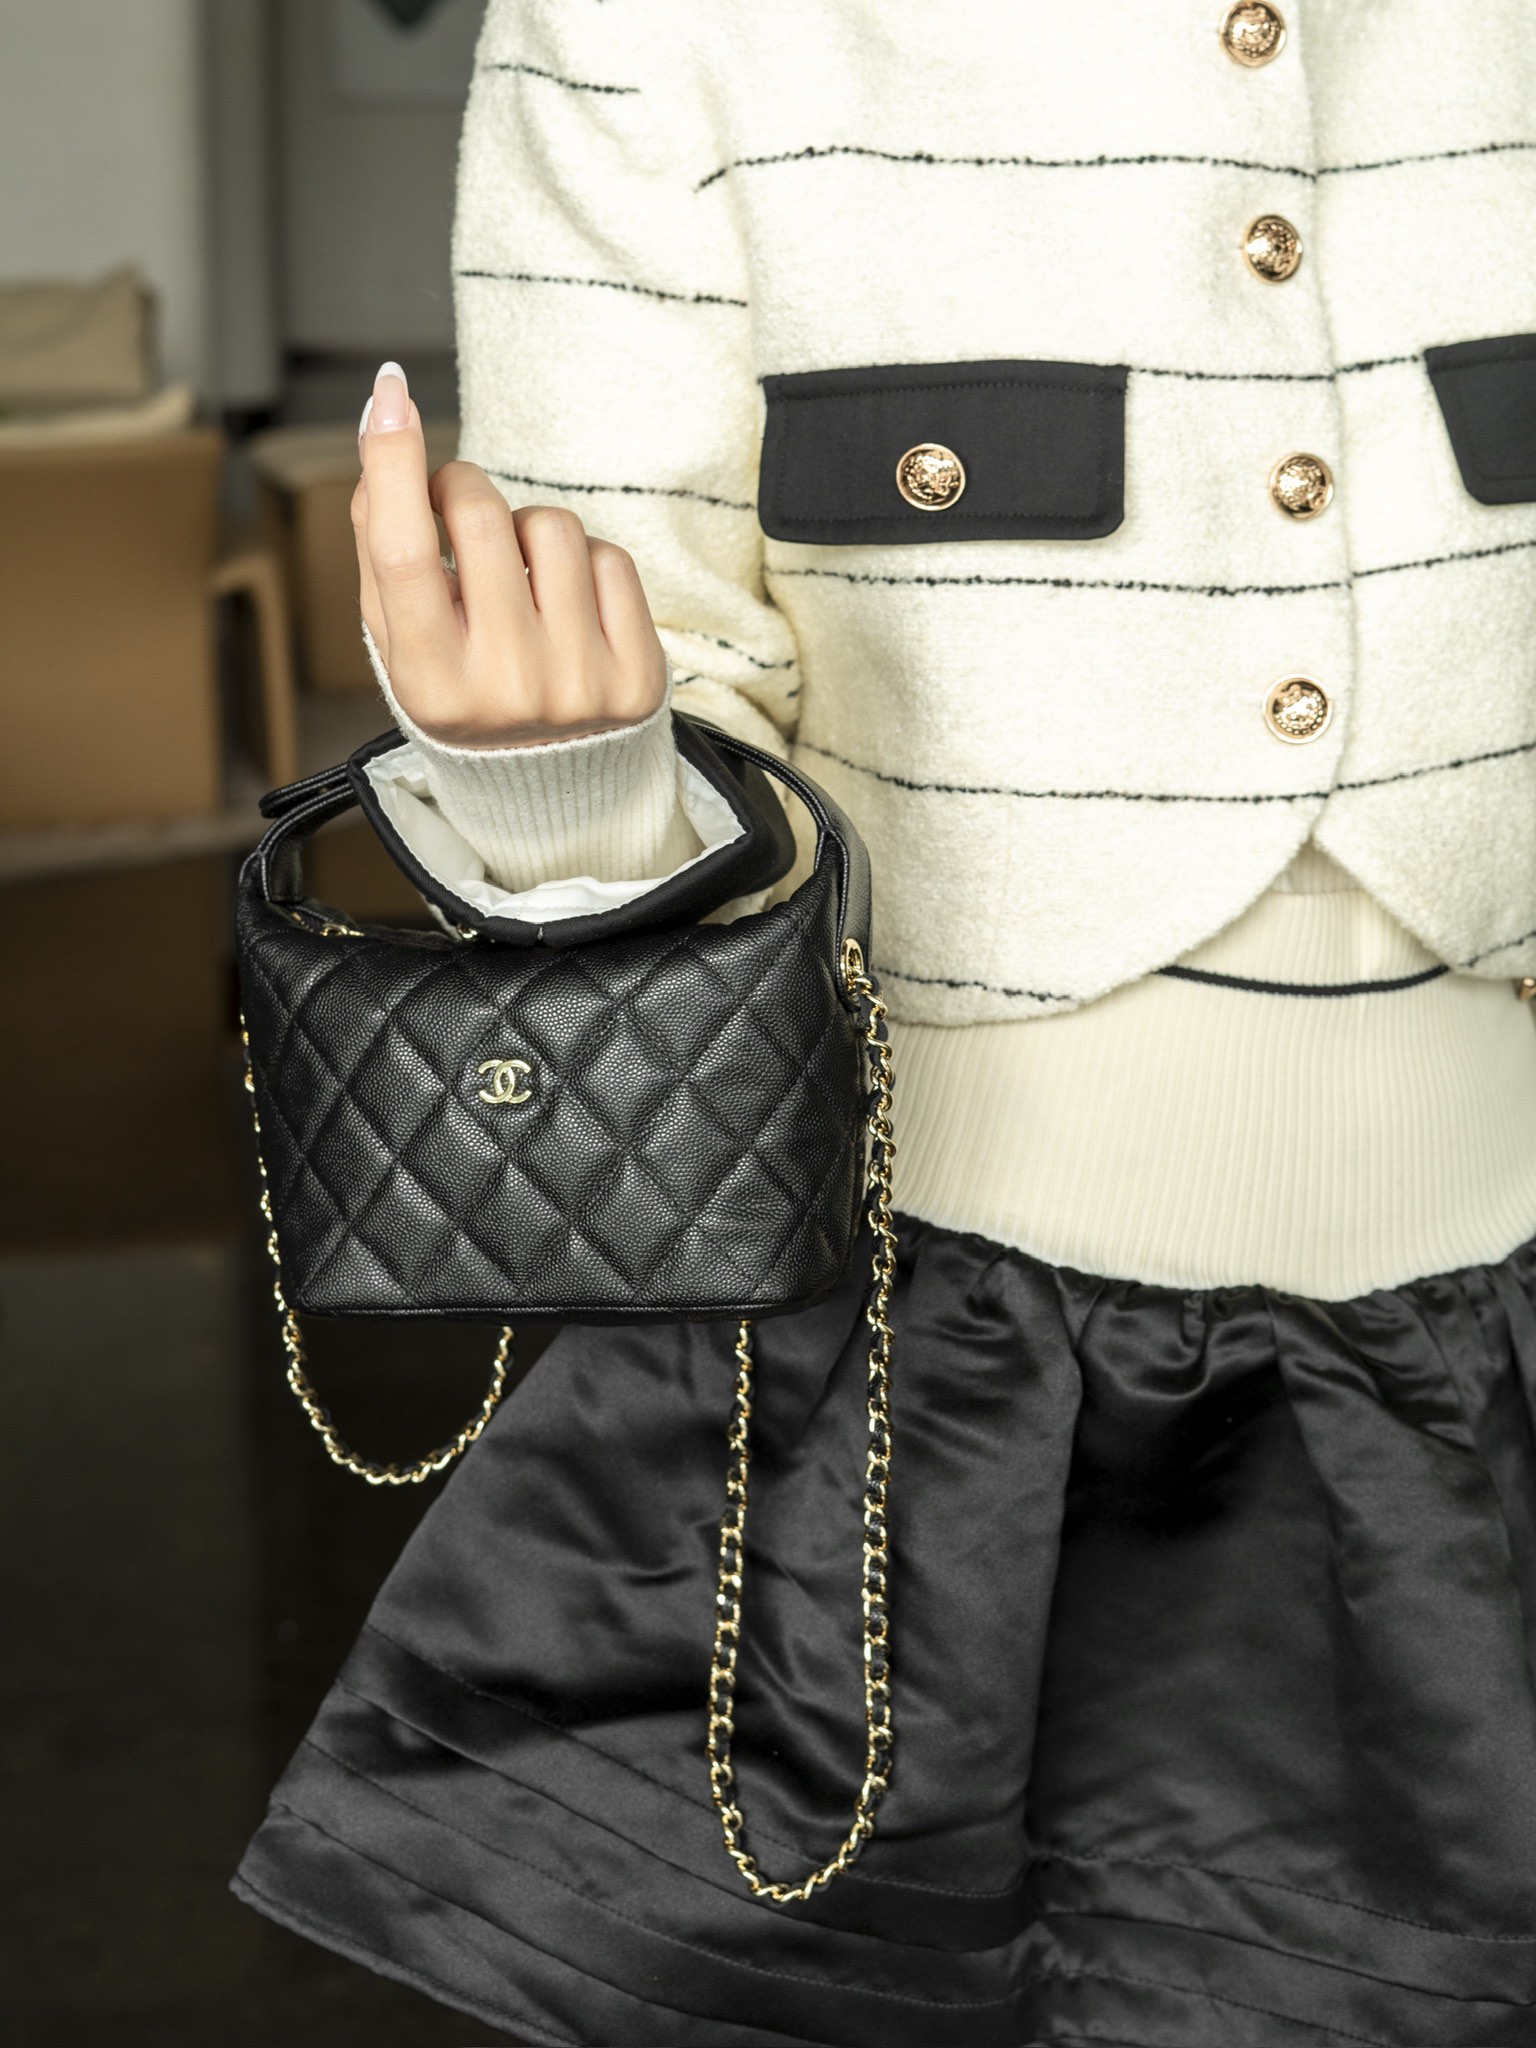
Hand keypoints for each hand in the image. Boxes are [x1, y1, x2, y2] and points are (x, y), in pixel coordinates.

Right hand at [352, 361, 667, 746]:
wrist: (552, 790)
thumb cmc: (465, 696)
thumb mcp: (403, 643)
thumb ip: (381, 550)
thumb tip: (382, 433)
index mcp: (432, 684)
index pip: (404, 554)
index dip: (392, 464)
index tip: (388, 395)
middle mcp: (506, 688)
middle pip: (482, 520)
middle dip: (463, 490)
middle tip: (457, 511)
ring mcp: (579, 683)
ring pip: (552, 526)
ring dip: (528, 528)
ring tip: (520, 575)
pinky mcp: (637, 675)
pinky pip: (609, 558)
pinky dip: (583, 564)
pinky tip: (567, 603)